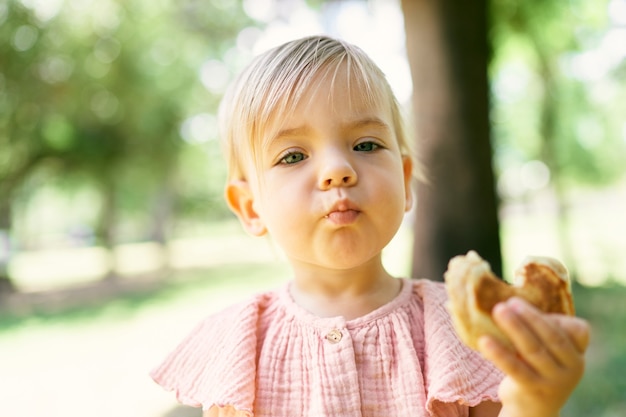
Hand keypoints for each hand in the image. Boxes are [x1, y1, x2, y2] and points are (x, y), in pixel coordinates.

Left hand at [478, 297, 589, 416]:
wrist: (532, 409)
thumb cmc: (536, 368)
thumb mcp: (547, 351)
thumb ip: (539, 330)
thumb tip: (507, 300)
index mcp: (577, 354)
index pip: (578, 331)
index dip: (557, 317)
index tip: (534, 305)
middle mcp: (572, 368)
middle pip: (552, 336)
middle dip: (530, 316)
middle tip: (510, 301)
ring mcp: (555, 381)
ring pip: (533, 350)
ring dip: (514, 327)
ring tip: (498, 310)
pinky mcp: (534, 390)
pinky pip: (515, 368)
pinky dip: (499, 353)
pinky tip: (484, 340)